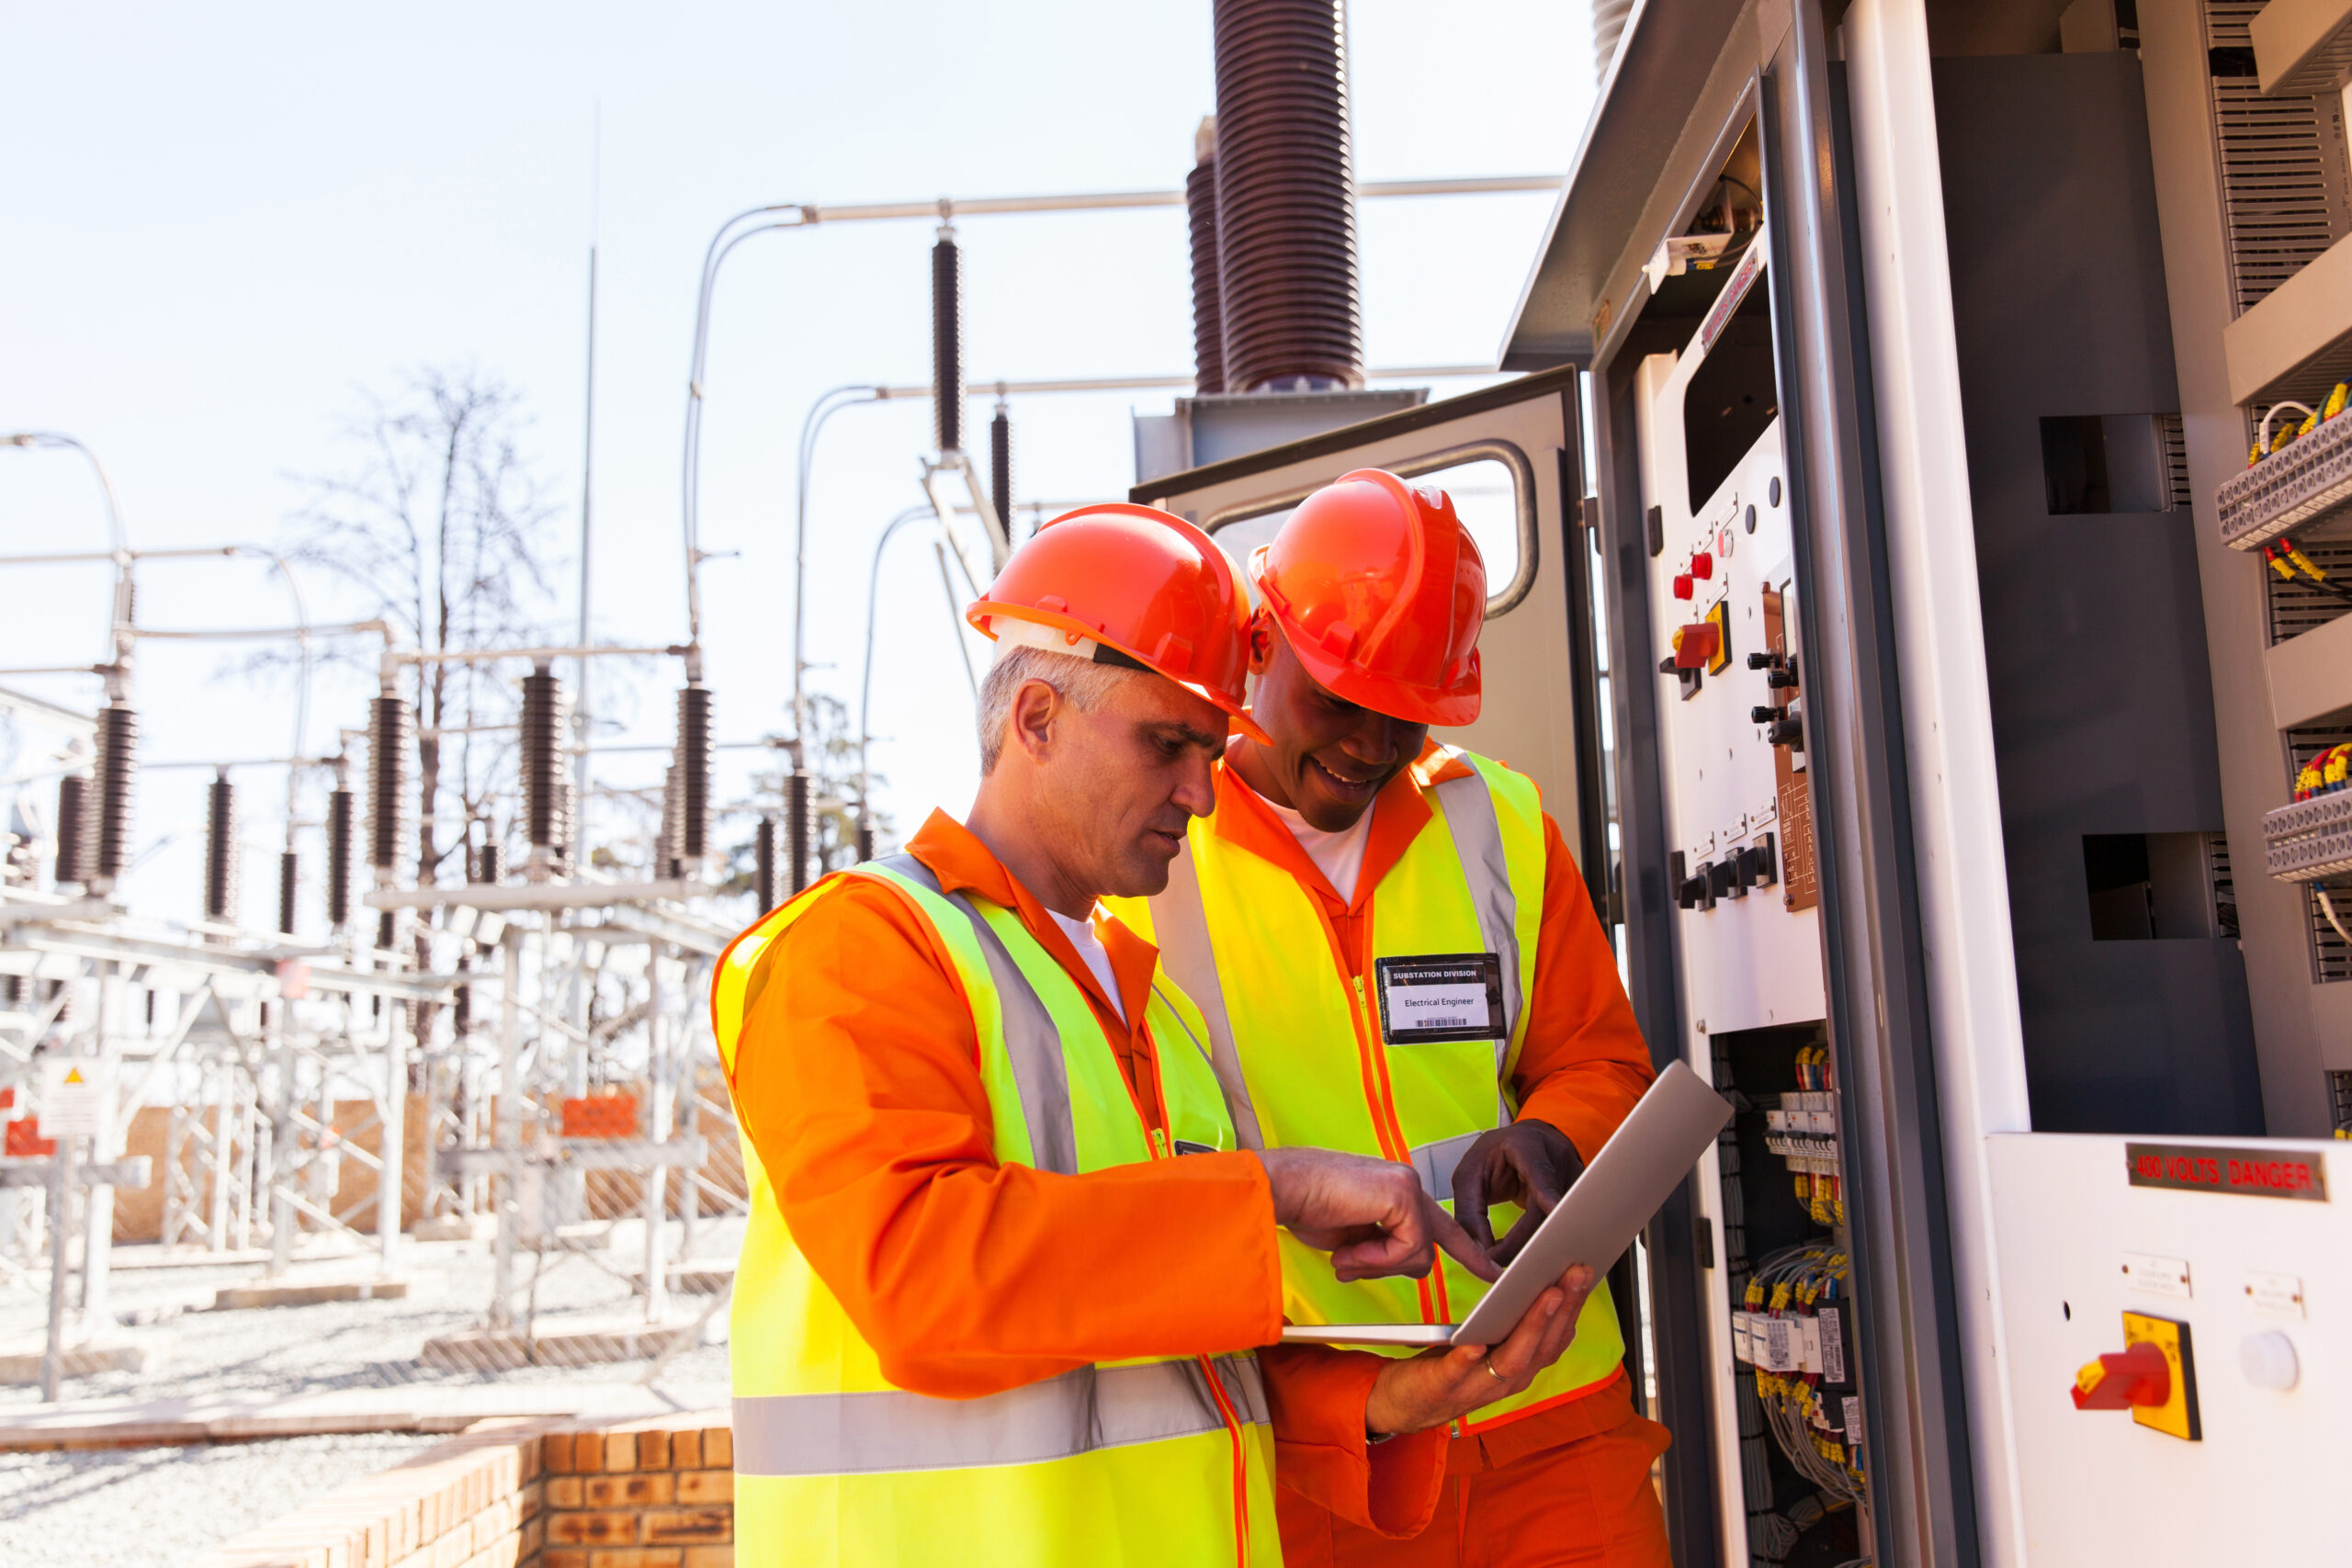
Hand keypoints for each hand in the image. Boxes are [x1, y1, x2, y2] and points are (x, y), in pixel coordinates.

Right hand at [1259, 1146, 1498, 1283]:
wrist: (1281, 1189)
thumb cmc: (1305, 1208)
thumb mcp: (1352, 1239)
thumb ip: (1382, 1250)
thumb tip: (1405, 1267)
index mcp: (1396, 1191)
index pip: (1440, 1226)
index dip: (1467, 1251)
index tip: (1492, 1272)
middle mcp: (1407, 1184)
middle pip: (1428, 1247)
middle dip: (1389, 1266)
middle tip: (1347, 1260)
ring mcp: (1408, 1187)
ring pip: (1418, 1254)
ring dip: (1375, 1264)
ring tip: (1341, 1253)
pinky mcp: (1403, 1196)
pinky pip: (1407, 1249)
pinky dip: (1376, 1258)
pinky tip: (1348, 1249)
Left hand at [1363, 1264, 1599, 1434]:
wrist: (1406, 1403)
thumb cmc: (1452, 1363)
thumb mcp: (1490, 1339)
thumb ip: (1512, 1319)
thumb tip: (1534, 1273)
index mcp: (1522, 1365)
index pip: (1557, 1337)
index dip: (1574, 1305)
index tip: (1584, 1269)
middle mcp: (1509, 1380)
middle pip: (1544, 1345)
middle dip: (1564, 1306)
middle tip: (1575, 1271)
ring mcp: (1478, 1386)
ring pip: (1514, 1359)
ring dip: (1534, 1326)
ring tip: (1547, 1294)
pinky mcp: (1444, 1387)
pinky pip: (1459, 1373)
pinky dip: (1469, 1359)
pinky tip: (1475, 1343)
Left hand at [1451, 1118, 1584, 1265]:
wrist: (1525, 1144)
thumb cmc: (1495, 1155)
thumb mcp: (1471, 1174)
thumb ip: (1470, 1210)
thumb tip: (1479, 1252)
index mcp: (1527, 1147)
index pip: (1539, 1170)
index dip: (1547, 1191)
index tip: (1554, 1210)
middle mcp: (1557, 1161)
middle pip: (1549, 1208)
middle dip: (1526, 1241)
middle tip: (1501, 1265)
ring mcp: (1573, 1180)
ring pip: (1559, 1223)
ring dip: (1534, 1246)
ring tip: (1509, 1264)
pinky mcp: (1579, 1198)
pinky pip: (1563, 1226)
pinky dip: (1544, 1242)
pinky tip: (1527, 1254)